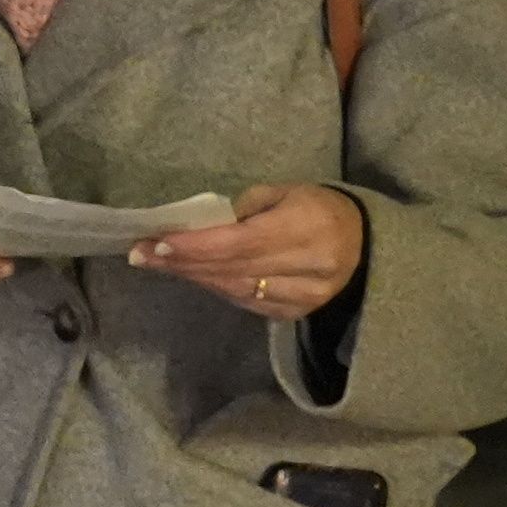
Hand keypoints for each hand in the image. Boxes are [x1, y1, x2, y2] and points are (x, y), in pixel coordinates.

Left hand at [128, 184, 368, 328]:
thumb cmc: (317, 209)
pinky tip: (193, 275)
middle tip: (140, 253)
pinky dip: (216, 287)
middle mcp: (308, 265)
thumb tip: (197, 227)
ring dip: (193, 276)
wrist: (366, 246)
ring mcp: (304, 296)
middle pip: (232, 269)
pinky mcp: (296, 313)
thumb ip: (243, 209)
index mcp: (306, 227)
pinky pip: (246, 302)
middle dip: (182, 262)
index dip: (194, 246)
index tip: (155, 242)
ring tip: (158, 263)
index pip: (239, 242)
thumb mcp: (285, 193)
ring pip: (235, 289)